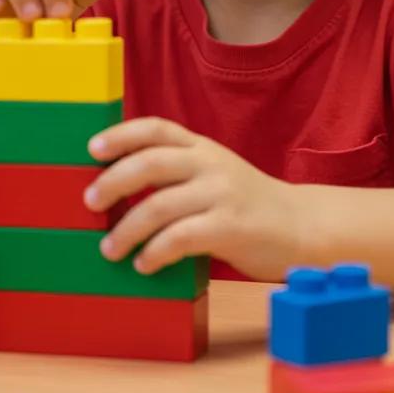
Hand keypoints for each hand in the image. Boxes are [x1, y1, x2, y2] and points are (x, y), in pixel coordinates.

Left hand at [82, 118, 302, 280]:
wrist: (303, 227)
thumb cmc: (247, 206)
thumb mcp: (215, 175)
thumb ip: (178, 173)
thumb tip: (118, 188)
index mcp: (202, 147)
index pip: (156, 128)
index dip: (121, 135)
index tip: (92, 149)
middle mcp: (210, 164)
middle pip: (149, 163)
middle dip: (112, 182)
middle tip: (90, 203)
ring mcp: (222, 194)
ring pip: (159, 206)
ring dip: (127, 230)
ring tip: (110, 249)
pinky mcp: (231, 227)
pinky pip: (181, 238)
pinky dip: (155, 252)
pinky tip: (144, 264)